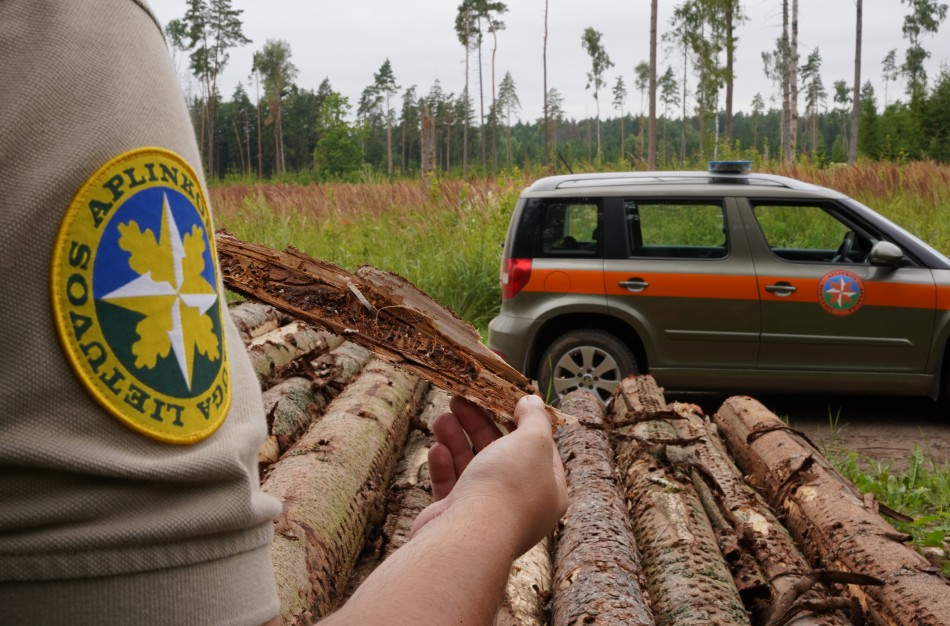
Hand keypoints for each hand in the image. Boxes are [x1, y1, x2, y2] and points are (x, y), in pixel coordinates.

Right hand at [409, 394, 566, 556]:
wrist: (467, 535)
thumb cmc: (507, 488)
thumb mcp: (533, 441)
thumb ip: (534, 418)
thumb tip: (532, 402)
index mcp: (549, 490)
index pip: (540, 449)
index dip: (523, 420)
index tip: (503, 398)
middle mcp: (520, 503)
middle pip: (500, 453)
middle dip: (480, 424)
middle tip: (461, 399)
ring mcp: (487, 512)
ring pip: (472, 467)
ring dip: (457, 439)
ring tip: (442, 417)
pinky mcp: (457, 519)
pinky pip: (451, 486)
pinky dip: (444, 466)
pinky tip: (437, 449)